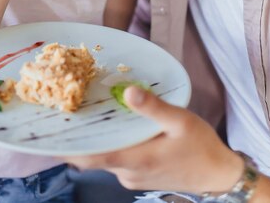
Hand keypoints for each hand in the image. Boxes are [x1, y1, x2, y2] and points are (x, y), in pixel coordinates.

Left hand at [65, 86, 242, 193]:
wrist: (219, 176)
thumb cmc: (201, 146)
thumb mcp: (181, 121)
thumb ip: (153, 107)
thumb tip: (128, 91)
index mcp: (136, 159)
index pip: (92, 157)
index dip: (69, 148)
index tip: (50, 135)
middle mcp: (129, 172)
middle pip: (94, 156)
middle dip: (78, 139)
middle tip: (64, 115)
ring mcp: (132, 177)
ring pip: (105, 157)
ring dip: (94, 141)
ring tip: (84, 115)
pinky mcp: (138, 176)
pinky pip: (116, 160)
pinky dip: (109, 145)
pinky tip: (112, 127)